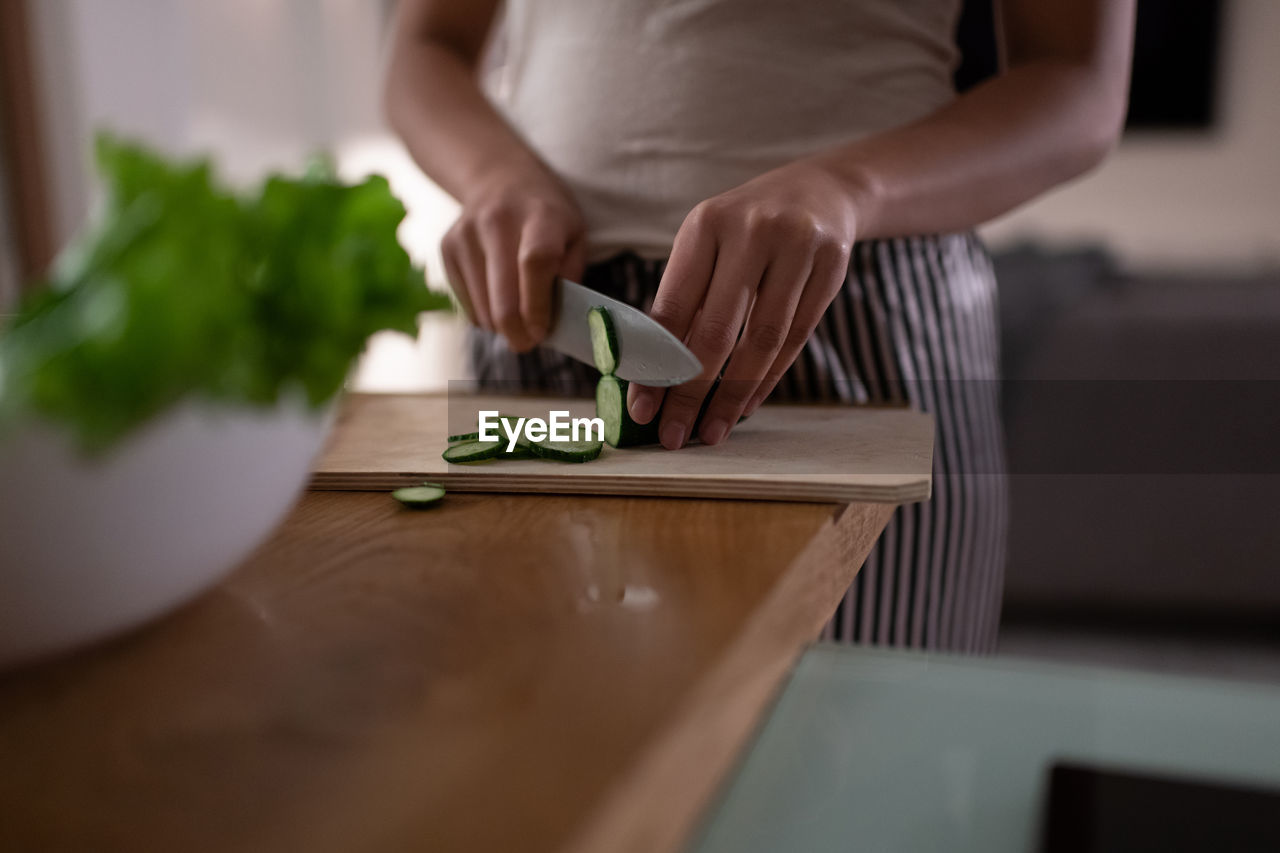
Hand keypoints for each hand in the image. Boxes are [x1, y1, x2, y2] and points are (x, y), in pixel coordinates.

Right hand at [441, 172, 585, 351]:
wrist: (498, 179)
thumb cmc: (546, 216)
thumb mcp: (574, 234)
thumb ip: (570, 274)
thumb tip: (556, 320)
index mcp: (540, 216)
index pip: (535, 263)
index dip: (536, 305)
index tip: (540, 333)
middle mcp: (497, 220)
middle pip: (502, 296)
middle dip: (517, 333)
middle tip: (528, 343)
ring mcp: (466, 234)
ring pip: (482, 308)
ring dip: (501, 326)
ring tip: (518, 318)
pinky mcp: (447, 248)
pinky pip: (466, 304)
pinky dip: (484, 315)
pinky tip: (497, 300)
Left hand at [628, 159, 857, 448]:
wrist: (820, 191)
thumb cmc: (745, 229)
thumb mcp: (708, 244)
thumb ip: (683, 299)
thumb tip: (651, 377)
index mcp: (705, 225)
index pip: (673, 308)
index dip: (655, 364)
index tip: (641, 409)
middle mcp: (750, 232)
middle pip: (717, 330)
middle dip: (691, 392)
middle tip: (674, 435)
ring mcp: (796, 248)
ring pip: (762, 340)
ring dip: (734, 395)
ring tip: (713, 431)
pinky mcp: (832, 268)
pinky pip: (796, 338)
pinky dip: (769, 378)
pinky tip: (747, 404)